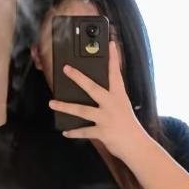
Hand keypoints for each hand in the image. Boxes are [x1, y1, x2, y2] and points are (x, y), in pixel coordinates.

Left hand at [48, 40, 146, 160]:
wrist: (137, 145)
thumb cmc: (129, 126)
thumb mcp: (122, 107)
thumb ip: (110, 98)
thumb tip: (94, 92)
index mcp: (119, 96)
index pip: (116, 73)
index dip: (113, 58)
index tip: (110, 43)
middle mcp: (112, 104)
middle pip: (92, 88)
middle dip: (78, 77)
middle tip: (66, 68)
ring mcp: (106, 118)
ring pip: (82, 110)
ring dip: (65, 106)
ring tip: (52, 103)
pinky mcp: (102, 132)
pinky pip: (84, 131)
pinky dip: (74, 132)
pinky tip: (65, 132)